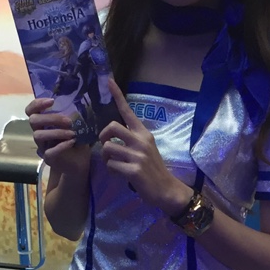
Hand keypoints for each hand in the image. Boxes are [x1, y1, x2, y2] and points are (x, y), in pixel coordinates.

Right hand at [26, 96, 90, 178]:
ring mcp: (42, 146)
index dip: (37, 104)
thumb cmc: (75, 139)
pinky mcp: (48, 158)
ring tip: (72, 133)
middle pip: (33, 120)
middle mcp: (40, 132)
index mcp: (44, 122)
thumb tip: (81, 100)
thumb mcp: (76, 124)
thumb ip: (73, 114)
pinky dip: (61, 146)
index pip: (31, 110)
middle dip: (50, 118)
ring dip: (56, 132)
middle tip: (69, 121)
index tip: (51, 101)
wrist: (79, 161)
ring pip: (38, 135)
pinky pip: (49, 151)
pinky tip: (72, 142)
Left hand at [99, 81, 192, 216]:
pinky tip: (120, 174)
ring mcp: (138, 156)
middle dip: (103, 136)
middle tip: (107, 145)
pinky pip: (111, 166)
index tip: (109, 81)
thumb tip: (111, 136)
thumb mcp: (146, 149)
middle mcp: (141, 141)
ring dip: (106, 158)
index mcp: (144, 133)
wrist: (166, 189)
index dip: (118, 96)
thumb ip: (131, 139)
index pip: (128, 111)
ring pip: (108, 148)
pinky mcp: (134, 170)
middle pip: (111, 127)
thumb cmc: (153, 169)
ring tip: (115, 164)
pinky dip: (111, 171)